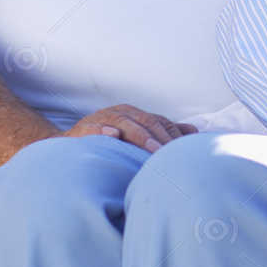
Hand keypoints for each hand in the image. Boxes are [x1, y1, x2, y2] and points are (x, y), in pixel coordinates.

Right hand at [63, 104, 197, 151]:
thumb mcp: (137, 134)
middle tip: (172, 153)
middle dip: (161, 137)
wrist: (72, 140)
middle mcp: (121, 113)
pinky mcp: (84, 128)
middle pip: (146, 122)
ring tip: (153, 149)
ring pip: (125, 123)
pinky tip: (112, 135)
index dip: (173, 136)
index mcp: (136, 114)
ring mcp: (102, 119)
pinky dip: (103, 130)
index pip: (160, 122)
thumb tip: (194, 131)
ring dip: (140, 136)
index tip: (185, 151)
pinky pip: (94, 128)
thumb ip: (163, 132)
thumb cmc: (109, 139)